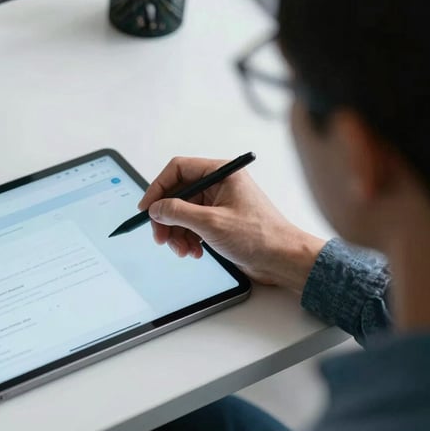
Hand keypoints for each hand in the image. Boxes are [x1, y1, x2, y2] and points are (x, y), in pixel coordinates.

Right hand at [139, 156, 325, 292]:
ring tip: (182, 250)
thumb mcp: (210, 223)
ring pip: (182, 213)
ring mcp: (219, 203)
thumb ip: (177, 212)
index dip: (158, 188)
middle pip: (177, 194)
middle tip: (161, 237)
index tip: (146, 208)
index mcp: (222, 173)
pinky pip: (192, 226)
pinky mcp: (219, 221)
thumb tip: (155, 208)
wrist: (283, 260)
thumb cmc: (260, 236)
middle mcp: (220, 184)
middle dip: (166, 218)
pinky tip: (193, 252)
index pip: (178, 170)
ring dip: (176, 233)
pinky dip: (187, 239)